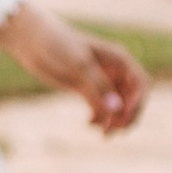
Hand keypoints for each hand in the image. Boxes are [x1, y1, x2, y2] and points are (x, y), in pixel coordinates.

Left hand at [1, 0, 147, 134]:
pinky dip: (100, 117)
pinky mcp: (85, 87)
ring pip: (117, 106)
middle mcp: (113, 70)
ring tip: (103, 134)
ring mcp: (100, 80)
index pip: (141, 85)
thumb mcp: (78, 65)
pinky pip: (101, 107)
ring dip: (114, 121)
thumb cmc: (57, 44)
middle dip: (127, 116)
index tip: (122, 116)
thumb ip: (97, 86)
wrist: (31, 38)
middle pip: (132, 99)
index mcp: (119, 59)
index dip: (137, 103)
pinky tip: (89, 123)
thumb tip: (116, 109)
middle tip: (111, 131)